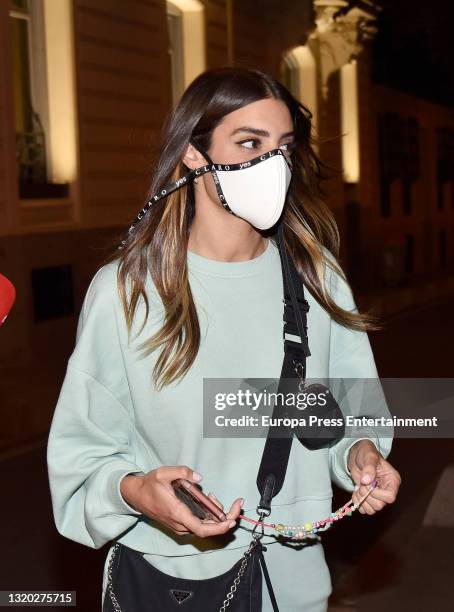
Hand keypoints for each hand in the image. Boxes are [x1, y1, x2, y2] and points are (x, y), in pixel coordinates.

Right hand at [120, 465, 243, 536]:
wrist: (136, 495)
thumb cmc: (149, 485)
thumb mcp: (164, 473)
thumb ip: (182, 472)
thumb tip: (199, 477)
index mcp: (178, 513)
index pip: (202, 529)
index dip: (219, 527)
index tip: (232, 520)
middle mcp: (180, 524)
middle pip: (208, 529)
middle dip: (225, 518)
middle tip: (236, 504)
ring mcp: (180, 526)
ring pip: (205, 527)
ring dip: (215, 515)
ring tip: (214, 497)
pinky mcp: (180, 524)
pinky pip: (199, 524)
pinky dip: (208, 515)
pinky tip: (208, 500)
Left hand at [347, 440, 400, 514]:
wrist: (358, 457)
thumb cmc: (366, 454)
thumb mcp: (369, 457)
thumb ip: (369, 468)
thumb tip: (366, 481)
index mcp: (393, 481)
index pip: (390, 497)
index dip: (377, 494)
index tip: (367, 484)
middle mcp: (387, 490)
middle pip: (379, 505)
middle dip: (366, 496)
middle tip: (361, 485)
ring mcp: (379, 496)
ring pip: (372, 510)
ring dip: (361, 500)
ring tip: (358, 488)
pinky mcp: (370, 499)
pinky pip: (364, 509)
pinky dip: (358, 502)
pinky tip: (356, 492)